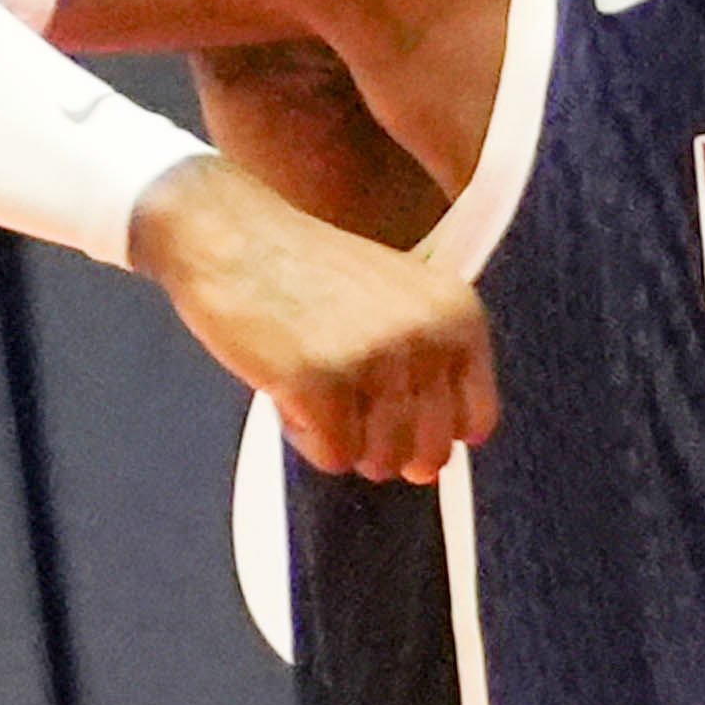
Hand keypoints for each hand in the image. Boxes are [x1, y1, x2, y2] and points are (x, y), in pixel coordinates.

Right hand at [132, 161, 499, 481]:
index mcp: (459, 314)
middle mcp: (428, 336)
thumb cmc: (306, 275)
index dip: (426, 428)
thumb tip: (428, 472)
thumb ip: (425, 382)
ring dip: (339, 437)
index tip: (385, 399)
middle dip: (380, 443)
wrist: (229, 232)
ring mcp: (375, 358)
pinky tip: (285, 383)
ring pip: (379, 462)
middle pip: (427, 454)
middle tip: (341, 394)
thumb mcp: (395, 308)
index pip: (475, 421)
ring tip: (312, 380)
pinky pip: (331, 458)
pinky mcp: (319, 381)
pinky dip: (303, 435)